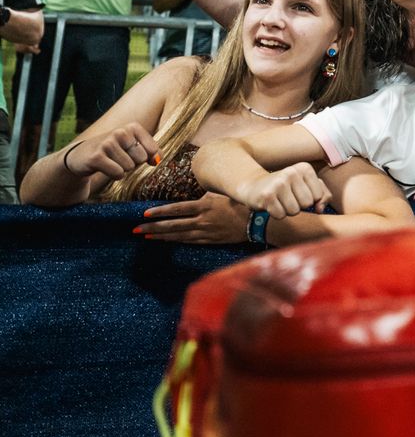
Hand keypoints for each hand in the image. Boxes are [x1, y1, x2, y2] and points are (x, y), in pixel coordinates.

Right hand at [65, 123, 160, 180]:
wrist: (81, 155)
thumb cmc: (115, 151)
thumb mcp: (134, 146)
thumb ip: (153, 151)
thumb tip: (157, 161)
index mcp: (133, 127)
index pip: (153, 150)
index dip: (146, 157)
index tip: (134, 154)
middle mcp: (120, 132)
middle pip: (141, 159)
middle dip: (133, 163)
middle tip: (119, 158)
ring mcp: (107, 143)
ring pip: (129, 167)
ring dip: (122, 169)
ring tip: (111, 162)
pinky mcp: (96, 157)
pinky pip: (118, 173)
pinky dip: (114, 175)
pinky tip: (105, 168)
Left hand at [134, 193, 250, 243]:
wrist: (257, 221)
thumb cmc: (241, 204)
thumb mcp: (222, 195)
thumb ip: (206, 197)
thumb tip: (195, 199)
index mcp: (205, 206)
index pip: (177, 209)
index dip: (160, 212)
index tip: (144, 213)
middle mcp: (202, 220)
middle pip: (173, 225)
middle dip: (152, 227)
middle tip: (136, 229)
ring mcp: (206, 232)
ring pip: (178, 235)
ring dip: (161, 236)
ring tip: (146, 236)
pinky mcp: (211, 241)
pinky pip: (189, 241)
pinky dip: (176, 241)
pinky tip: (166, 241)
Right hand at [239, 163, 332, 219]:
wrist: (252, 185)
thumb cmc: (285, 188)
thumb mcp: (306, 186)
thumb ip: (323, 195)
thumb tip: (320, 209)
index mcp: (304, 168)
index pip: (318, 195)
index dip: (309, 199)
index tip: (297, 192)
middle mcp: (292, 172)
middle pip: (307, 204)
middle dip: (298, 206)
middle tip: (286, 198)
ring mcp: (279, 183)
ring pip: (294, 211)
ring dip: (287, 210)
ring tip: (279, 201)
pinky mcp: (267, 195)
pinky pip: (281, 215)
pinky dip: (276, 214)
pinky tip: (270, 204)